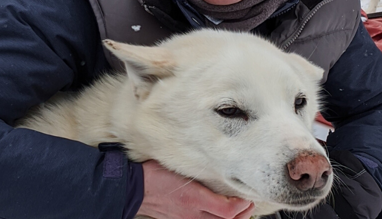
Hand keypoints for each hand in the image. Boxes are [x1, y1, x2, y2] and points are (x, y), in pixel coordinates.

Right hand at [136, 160, 253, 218]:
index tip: (246, 196)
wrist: (133, 188)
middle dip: (242, 214)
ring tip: (238, 210)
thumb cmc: (154, 174)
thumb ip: (200, 171)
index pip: (228, 211)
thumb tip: (218, 168)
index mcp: (195, 199)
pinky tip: (219, 214)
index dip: (241, 206)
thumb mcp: (181, 169)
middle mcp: (193, 213)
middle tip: (247, 204)